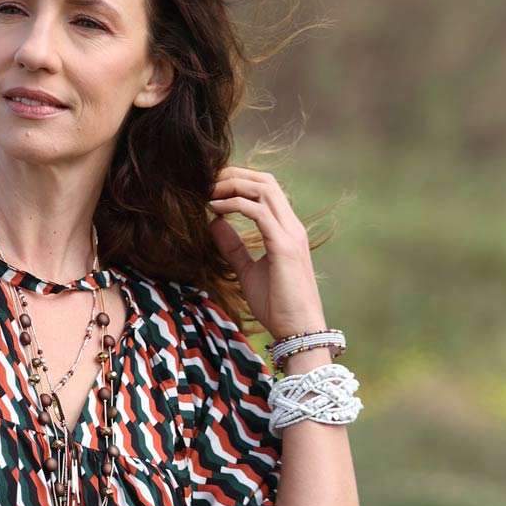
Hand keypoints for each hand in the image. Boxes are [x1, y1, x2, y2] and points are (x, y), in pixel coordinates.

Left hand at [207, 165, 327, 337]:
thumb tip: (214, 223)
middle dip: (234, 175)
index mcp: (286, 230)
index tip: (212, 187)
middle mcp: (292, 226)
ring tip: (208, 192)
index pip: (266, 190)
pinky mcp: (283, 247)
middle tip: (206, 182)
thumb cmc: (277, 306)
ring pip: (264, 190)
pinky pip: (259, 213)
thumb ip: (233, 247)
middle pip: (265, 181)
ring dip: (233, 185)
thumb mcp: (248, 272)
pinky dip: (235, 205)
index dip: (240, 181)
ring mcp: (290, 234)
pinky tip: (215, 209)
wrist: (298, 330)